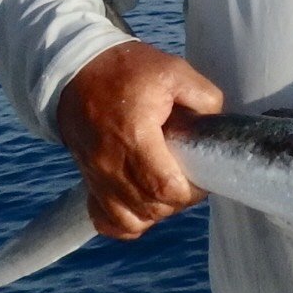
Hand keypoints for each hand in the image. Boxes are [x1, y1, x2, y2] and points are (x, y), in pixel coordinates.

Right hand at [56, 41, 223, 240]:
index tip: (203, 173)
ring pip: (132, 220)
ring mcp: (96, 177)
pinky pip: (108, 221)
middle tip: (189, 177)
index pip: (165, 187)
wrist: (76, 72)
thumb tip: (216, 127)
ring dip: (157, 211)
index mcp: (134, 136)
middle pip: (152, 208)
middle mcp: (110, 163)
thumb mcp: (174, 71)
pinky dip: (129, 221)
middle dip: (179, 200)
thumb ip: (204, 98)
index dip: (192, 190)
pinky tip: (143, 204)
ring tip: (168, 188)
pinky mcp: (88, 182)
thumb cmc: (127, 71)